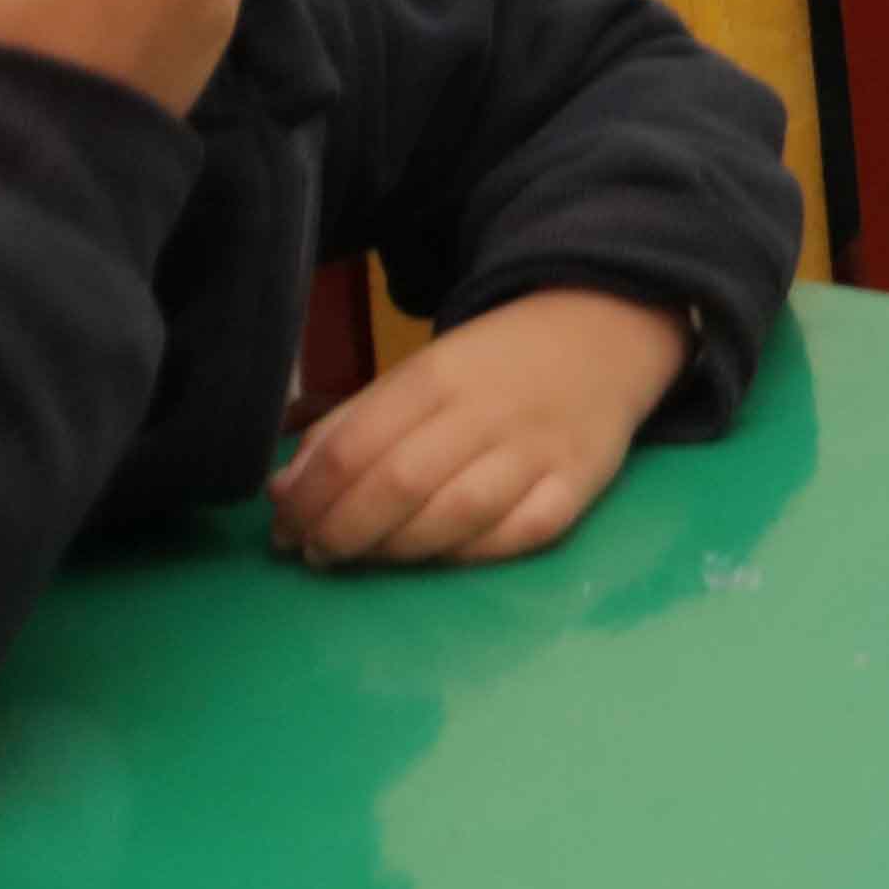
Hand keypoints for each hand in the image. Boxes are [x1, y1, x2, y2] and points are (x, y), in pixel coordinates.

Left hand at [273, 286, 685, 569]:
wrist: (604, 332)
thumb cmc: (493, 363)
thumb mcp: (417, 374)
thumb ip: (349, 428)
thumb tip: (284, 491)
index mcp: (436, 376)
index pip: (353, 447)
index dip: (307, 499)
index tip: (284, 528)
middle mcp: (487, 412)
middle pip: (399, 485)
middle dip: (341, 530)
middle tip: (316, 553)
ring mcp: (539, 450)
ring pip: (457, 515)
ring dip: (396, 549)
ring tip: (367, 556)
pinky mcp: (581, 483)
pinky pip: (521, 535)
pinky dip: (472, 553)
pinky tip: (440, 555)